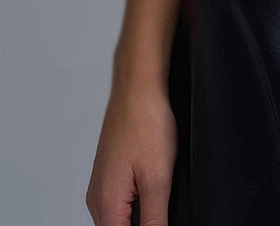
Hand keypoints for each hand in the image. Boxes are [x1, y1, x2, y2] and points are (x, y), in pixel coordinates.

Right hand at [85, 78, 176, 225]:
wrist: (137, 87)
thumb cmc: (144, 122)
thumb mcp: (158, 179)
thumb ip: (154, 220)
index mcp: (106, 205)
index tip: (158, 218)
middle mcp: (97, 198)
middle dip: (142, 224)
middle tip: (161, 204)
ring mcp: (101, 184)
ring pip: (119, 218)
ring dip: (139, 215)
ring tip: (158, 193)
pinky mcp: (110, 172)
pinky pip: (121, 200)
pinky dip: (136, 202)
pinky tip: (152, 186)